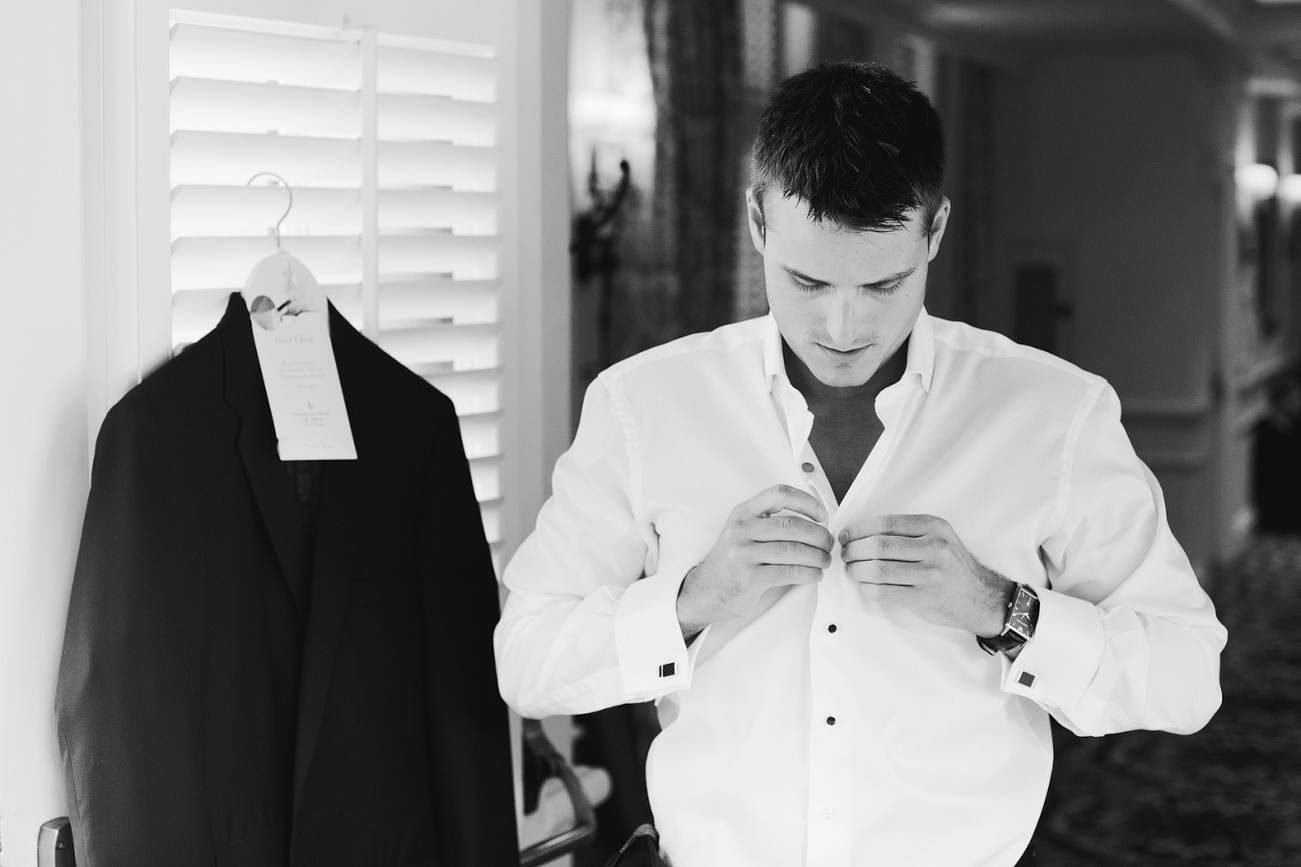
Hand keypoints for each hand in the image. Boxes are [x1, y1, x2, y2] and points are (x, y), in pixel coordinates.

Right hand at [677, 485, 833, 638]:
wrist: (705, 591)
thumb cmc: (732, 562)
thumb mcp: (743, 532)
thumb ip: (770, 523)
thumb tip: (815, 522)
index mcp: (743, 512)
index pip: (779, 494)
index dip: (806, 501)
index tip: (821, 515)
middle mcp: (741, 529)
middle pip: (792, 525)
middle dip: (818, 535)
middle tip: (828, 544)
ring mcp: (742, 554)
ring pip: (793, 550)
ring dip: (817, 557)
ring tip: (824, 561)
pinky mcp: (748, 578)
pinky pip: (788, 572)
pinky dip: (808, 573)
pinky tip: (814, 574)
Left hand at [839, 514, 1012, 636]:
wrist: (981, 597)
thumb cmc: (952, 567)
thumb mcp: (939, 538)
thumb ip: (908, 533)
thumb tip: (861, 533)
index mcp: (934, 527)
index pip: (886, 523)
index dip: (859, 529)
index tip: (846, 536)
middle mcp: (934, 548)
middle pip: (879, 545)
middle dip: (853, 551)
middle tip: (845, 555)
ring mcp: (930, 574)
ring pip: (878, 568)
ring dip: (856, 570)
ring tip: (851, 571)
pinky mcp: (924, 598)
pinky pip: (884, 592)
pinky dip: (867, 588)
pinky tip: (865, 586)